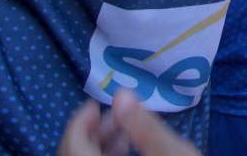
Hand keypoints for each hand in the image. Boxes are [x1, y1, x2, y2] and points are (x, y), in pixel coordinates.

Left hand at [57, 91, 200, 155]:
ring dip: (96, 147)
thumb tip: (121, 95)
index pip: (74, 148)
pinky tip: (125, 150)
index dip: (79, 122)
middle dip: (90, 133)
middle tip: (114, 115)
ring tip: (123, 131)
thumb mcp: (172, 154)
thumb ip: (144, 126)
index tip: (95, 104)